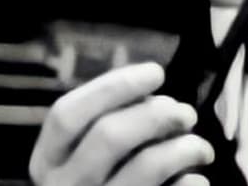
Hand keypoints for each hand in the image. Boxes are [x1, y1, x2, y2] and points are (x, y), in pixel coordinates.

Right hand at [28, 62, 216, 185]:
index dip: (114, 86)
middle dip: (156, 114)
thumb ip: (104, 124)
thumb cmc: (96, 185)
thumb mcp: (81, 158)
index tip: (155, 72)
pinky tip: (196, 179)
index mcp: (47, 161)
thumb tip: (151, 95)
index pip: (68, 113)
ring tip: (200, 149)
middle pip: (110, 135)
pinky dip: (190, 184)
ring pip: (146, 166)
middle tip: (186, 113)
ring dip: (183, 148)